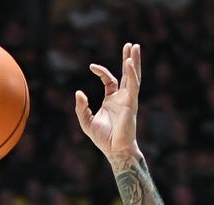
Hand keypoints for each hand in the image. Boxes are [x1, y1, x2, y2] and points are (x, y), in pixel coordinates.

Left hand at [75, 43, 141, 160]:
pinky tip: (129, 62)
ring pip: (133, 76)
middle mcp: (122, 97)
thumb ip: (81, 107)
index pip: (109, 80)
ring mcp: (128, 99)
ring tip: (135, 47)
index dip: (101, 71)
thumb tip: (78, 92)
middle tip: (130, 45)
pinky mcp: (132, 103)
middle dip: (128, 59)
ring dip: (134, 62)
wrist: (114, 150)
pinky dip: (131, 73)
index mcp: (112, 100)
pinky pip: (133, 85)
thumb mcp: (86, 121)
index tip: (91, 66)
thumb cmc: (103, 138)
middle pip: (126, 74)